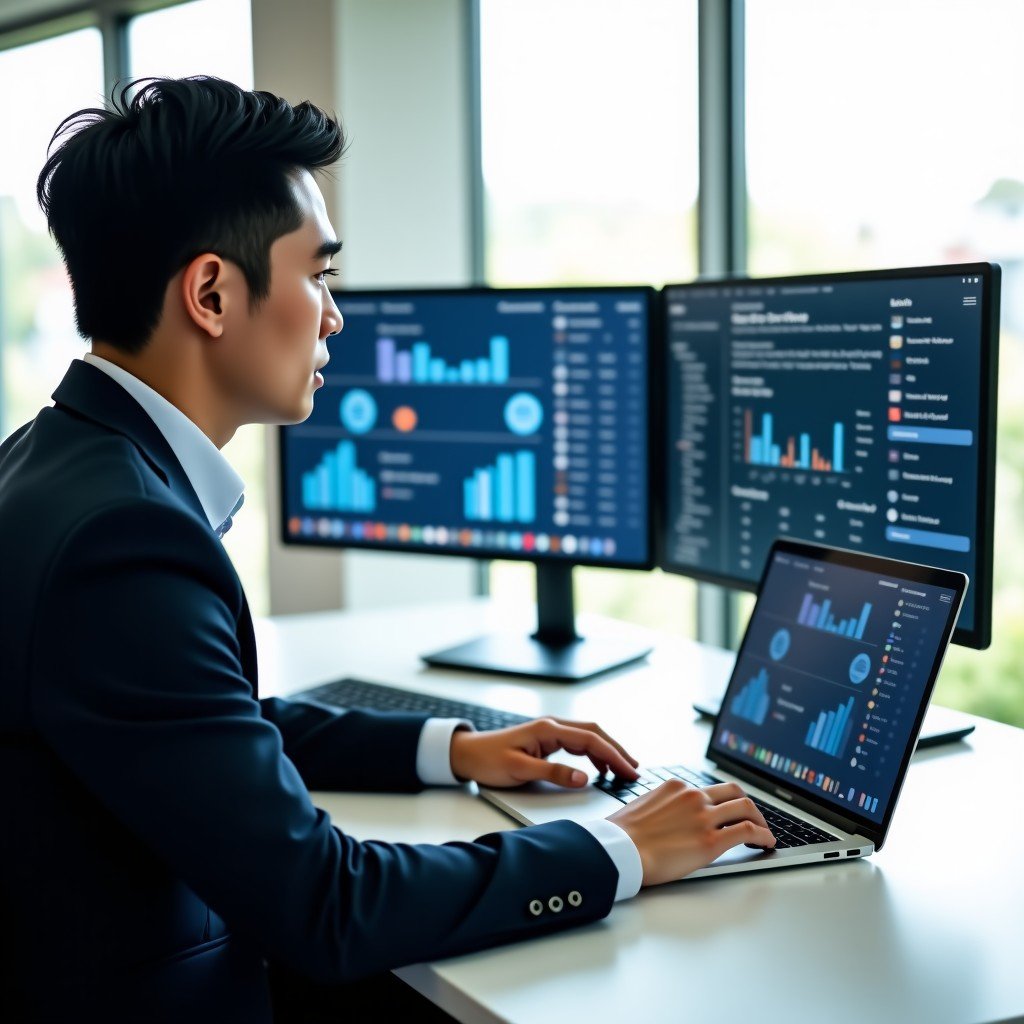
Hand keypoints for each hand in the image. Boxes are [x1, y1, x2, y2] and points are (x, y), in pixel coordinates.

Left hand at [449, 717, 639, 788]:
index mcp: (548, 729)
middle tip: (635, 770)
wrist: (467, 754)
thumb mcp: (519, 771)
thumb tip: (584, 779)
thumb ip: (552, 773)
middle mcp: (552, 726)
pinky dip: (593, 753)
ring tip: (622, 770)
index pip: (591, 740)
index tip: (629, 772)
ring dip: (607, 751)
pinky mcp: (546, 740)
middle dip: (617, 750)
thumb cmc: (488, 761)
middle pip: (595, 733)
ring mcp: (550, 731)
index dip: (614, 755)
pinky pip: (578, 743)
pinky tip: (599, 767)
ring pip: (588, 736)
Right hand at [608, 780, 775, 885]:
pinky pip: (747, 832)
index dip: (725, 800)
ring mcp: (704, 817)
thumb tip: (668, 817)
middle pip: (734, 791)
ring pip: (746, 808)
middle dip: (748, 805)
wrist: (618, 849)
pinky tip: (766, 843)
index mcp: (676, 787)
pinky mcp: (711, 841)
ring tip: (764, 833)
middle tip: (753, 818)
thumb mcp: (643, 806)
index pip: (710, 788)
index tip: (730, 809)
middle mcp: (694, 797)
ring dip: (760, 820)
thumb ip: (663, 806)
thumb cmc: (622, 834)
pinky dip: (762, 836)